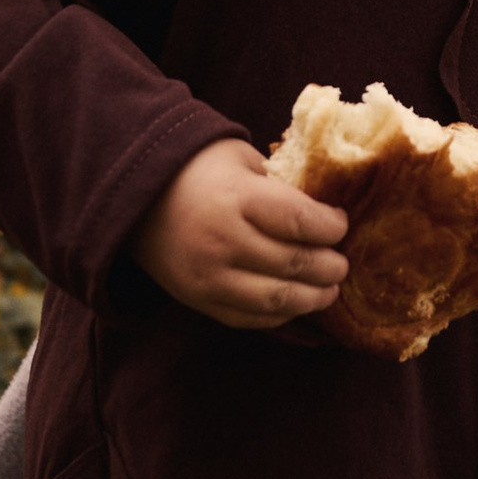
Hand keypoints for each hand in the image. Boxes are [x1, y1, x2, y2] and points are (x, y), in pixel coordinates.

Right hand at [129, 138, 348, 332]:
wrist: (135, 197)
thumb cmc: (198, 169)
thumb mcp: (241, 159)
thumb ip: (281, 184)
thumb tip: (327, 209)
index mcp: (236, 198)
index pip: (299, 221)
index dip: (330, 227)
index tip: (340, 224)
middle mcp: (223, 242)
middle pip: (294, 264)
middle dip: (329, 267)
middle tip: (342, 263)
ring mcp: (210, 277)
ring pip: (277, 300)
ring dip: (313, 299)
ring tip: (328, 290)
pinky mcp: (200, 301)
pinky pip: (251, 319)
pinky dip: (281, 315)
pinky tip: (296, 303)